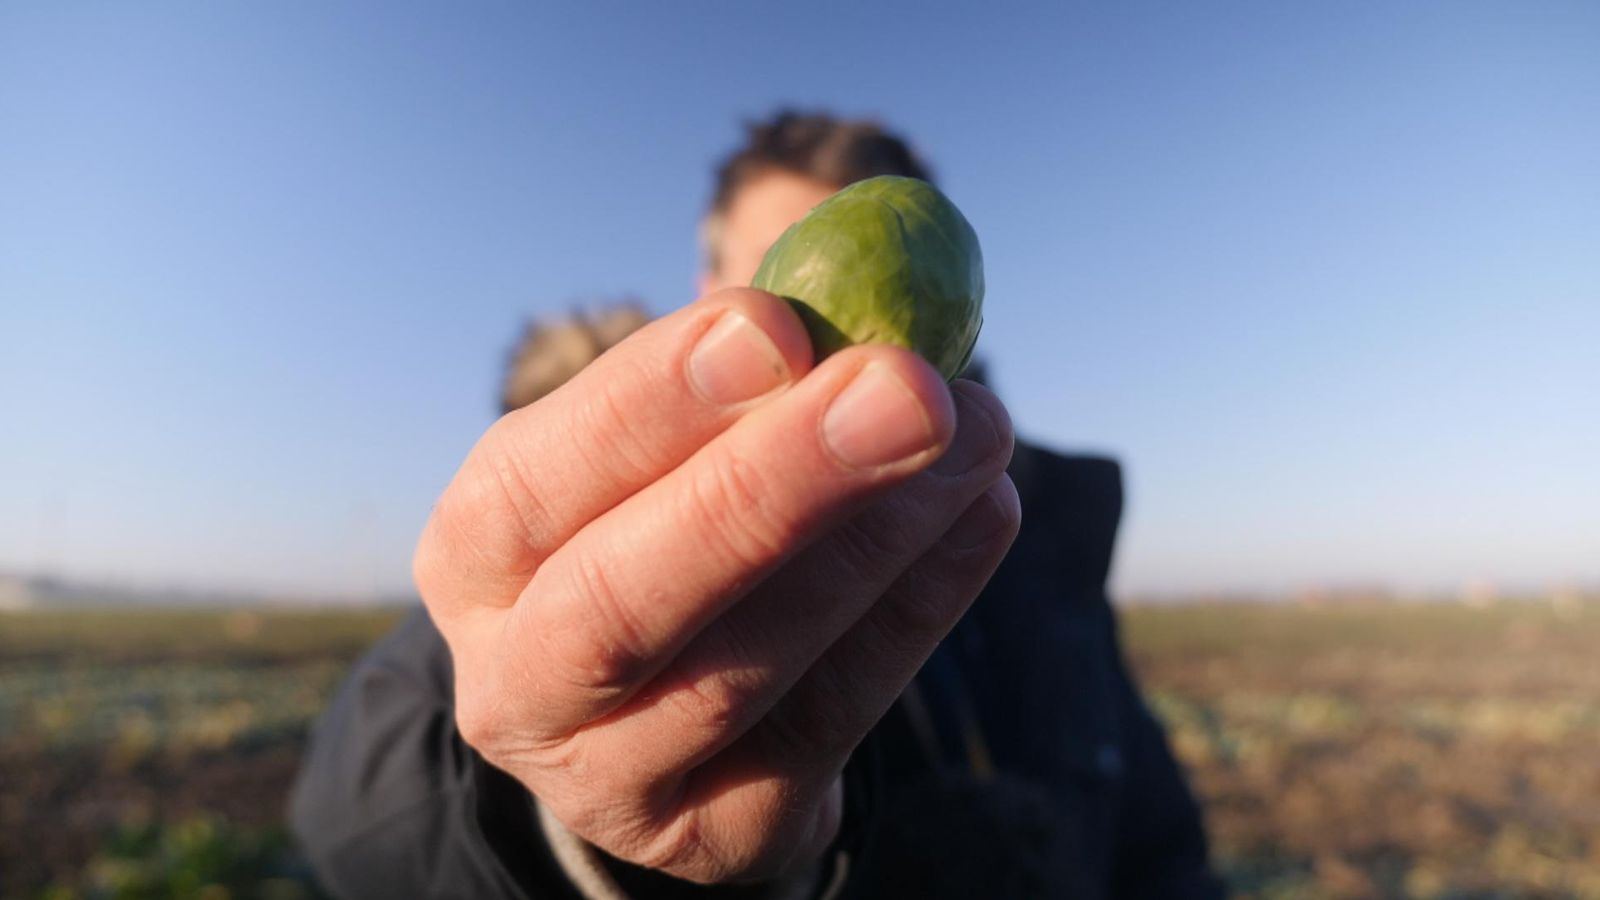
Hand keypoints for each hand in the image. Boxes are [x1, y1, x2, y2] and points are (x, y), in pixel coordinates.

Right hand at [413, 288, 1019, 884]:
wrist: (651, 715)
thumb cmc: (654, 529)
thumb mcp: (651, 452)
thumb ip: (732, 381)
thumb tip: (861, 301)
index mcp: (474, 557)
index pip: (538, 481)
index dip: (654, 403)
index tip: (778, 324)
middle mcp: (516, 680)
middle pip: (627, 598)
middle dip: (777, 482)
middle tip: (910, 388)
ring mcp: (609, 778)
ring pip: (744, 669)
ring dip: (879, 540)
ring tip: (979, 434)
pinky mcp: (719, 830)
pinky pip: (833, 718)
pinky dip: (919, 607)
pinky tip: (983, 511)